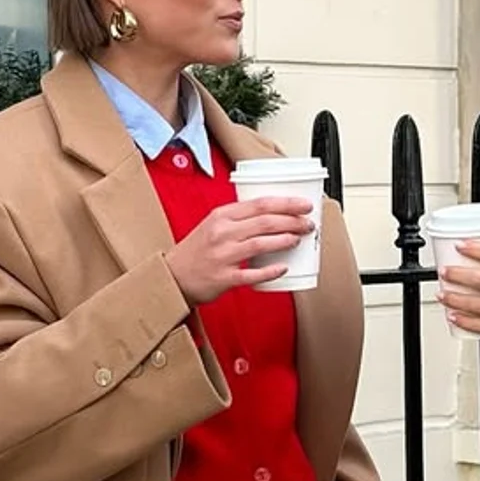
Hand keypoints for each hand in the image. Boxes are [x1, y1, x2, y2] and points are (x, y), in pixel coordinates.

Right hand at [165, 196, 315, 304]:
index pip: (260, 204)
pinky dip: (270, 270)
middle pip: (265, 222)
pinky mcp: (224, 278)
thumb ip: (239, 219)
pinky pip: (252, 274)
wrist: (172, 276)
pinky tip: (283, 267)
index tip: (303, 204)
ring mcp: (222, 255)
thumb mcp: (213, 225)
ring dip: (284, 240)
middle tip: (307, 223)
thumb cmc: (196, 251)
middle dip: (292, 221)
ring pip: (261, 243)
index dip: (286, 203)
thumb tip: (274, 215)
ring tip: (298, 239)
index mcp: (221, 216)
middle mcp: (222, 233)